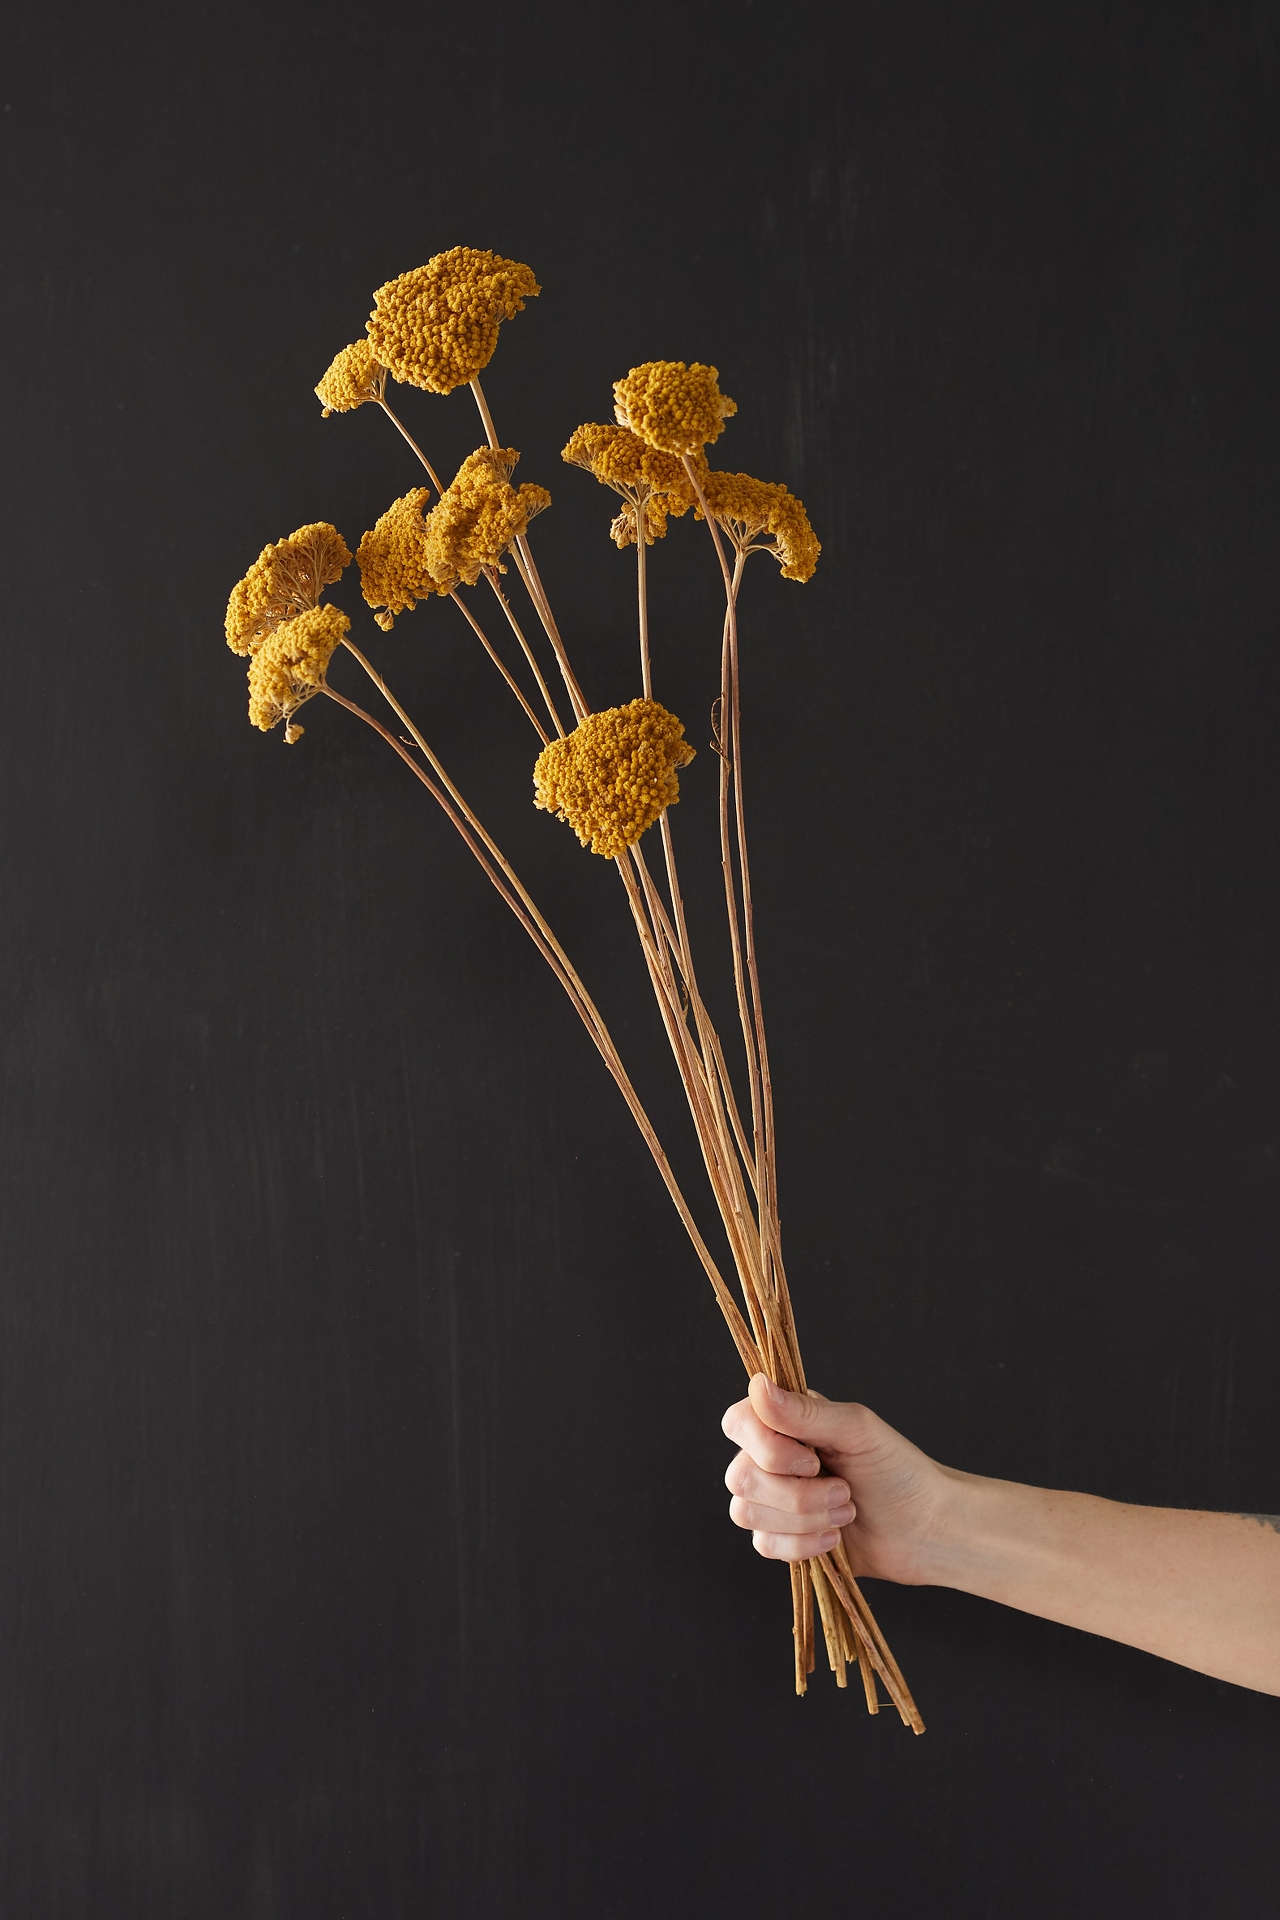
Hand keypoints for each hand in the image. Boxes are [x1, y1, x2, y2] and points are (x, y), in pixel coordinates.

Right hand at [722, 1374, 953, 1583]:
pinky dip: (804, 1544)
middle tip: (844, 1490)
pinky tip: (835, 1537)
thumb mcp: (856, 1430)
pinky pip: (764, 1544)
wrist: (924, 1529)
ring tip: (846, 1511)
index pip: (738, 1423)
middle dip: (797, 1494)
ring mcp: (772, 1500)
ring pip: (746, 1513)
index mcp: (785, 1422)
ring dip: (805, 1519)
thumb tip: (757, 1385)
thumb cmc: (897, 1470)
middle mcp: (771, 1457)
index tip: (812, 1459)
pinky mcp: (780, 1538)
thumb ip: (804, 1412)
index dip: (766, 1448)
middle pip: (740, 1476)